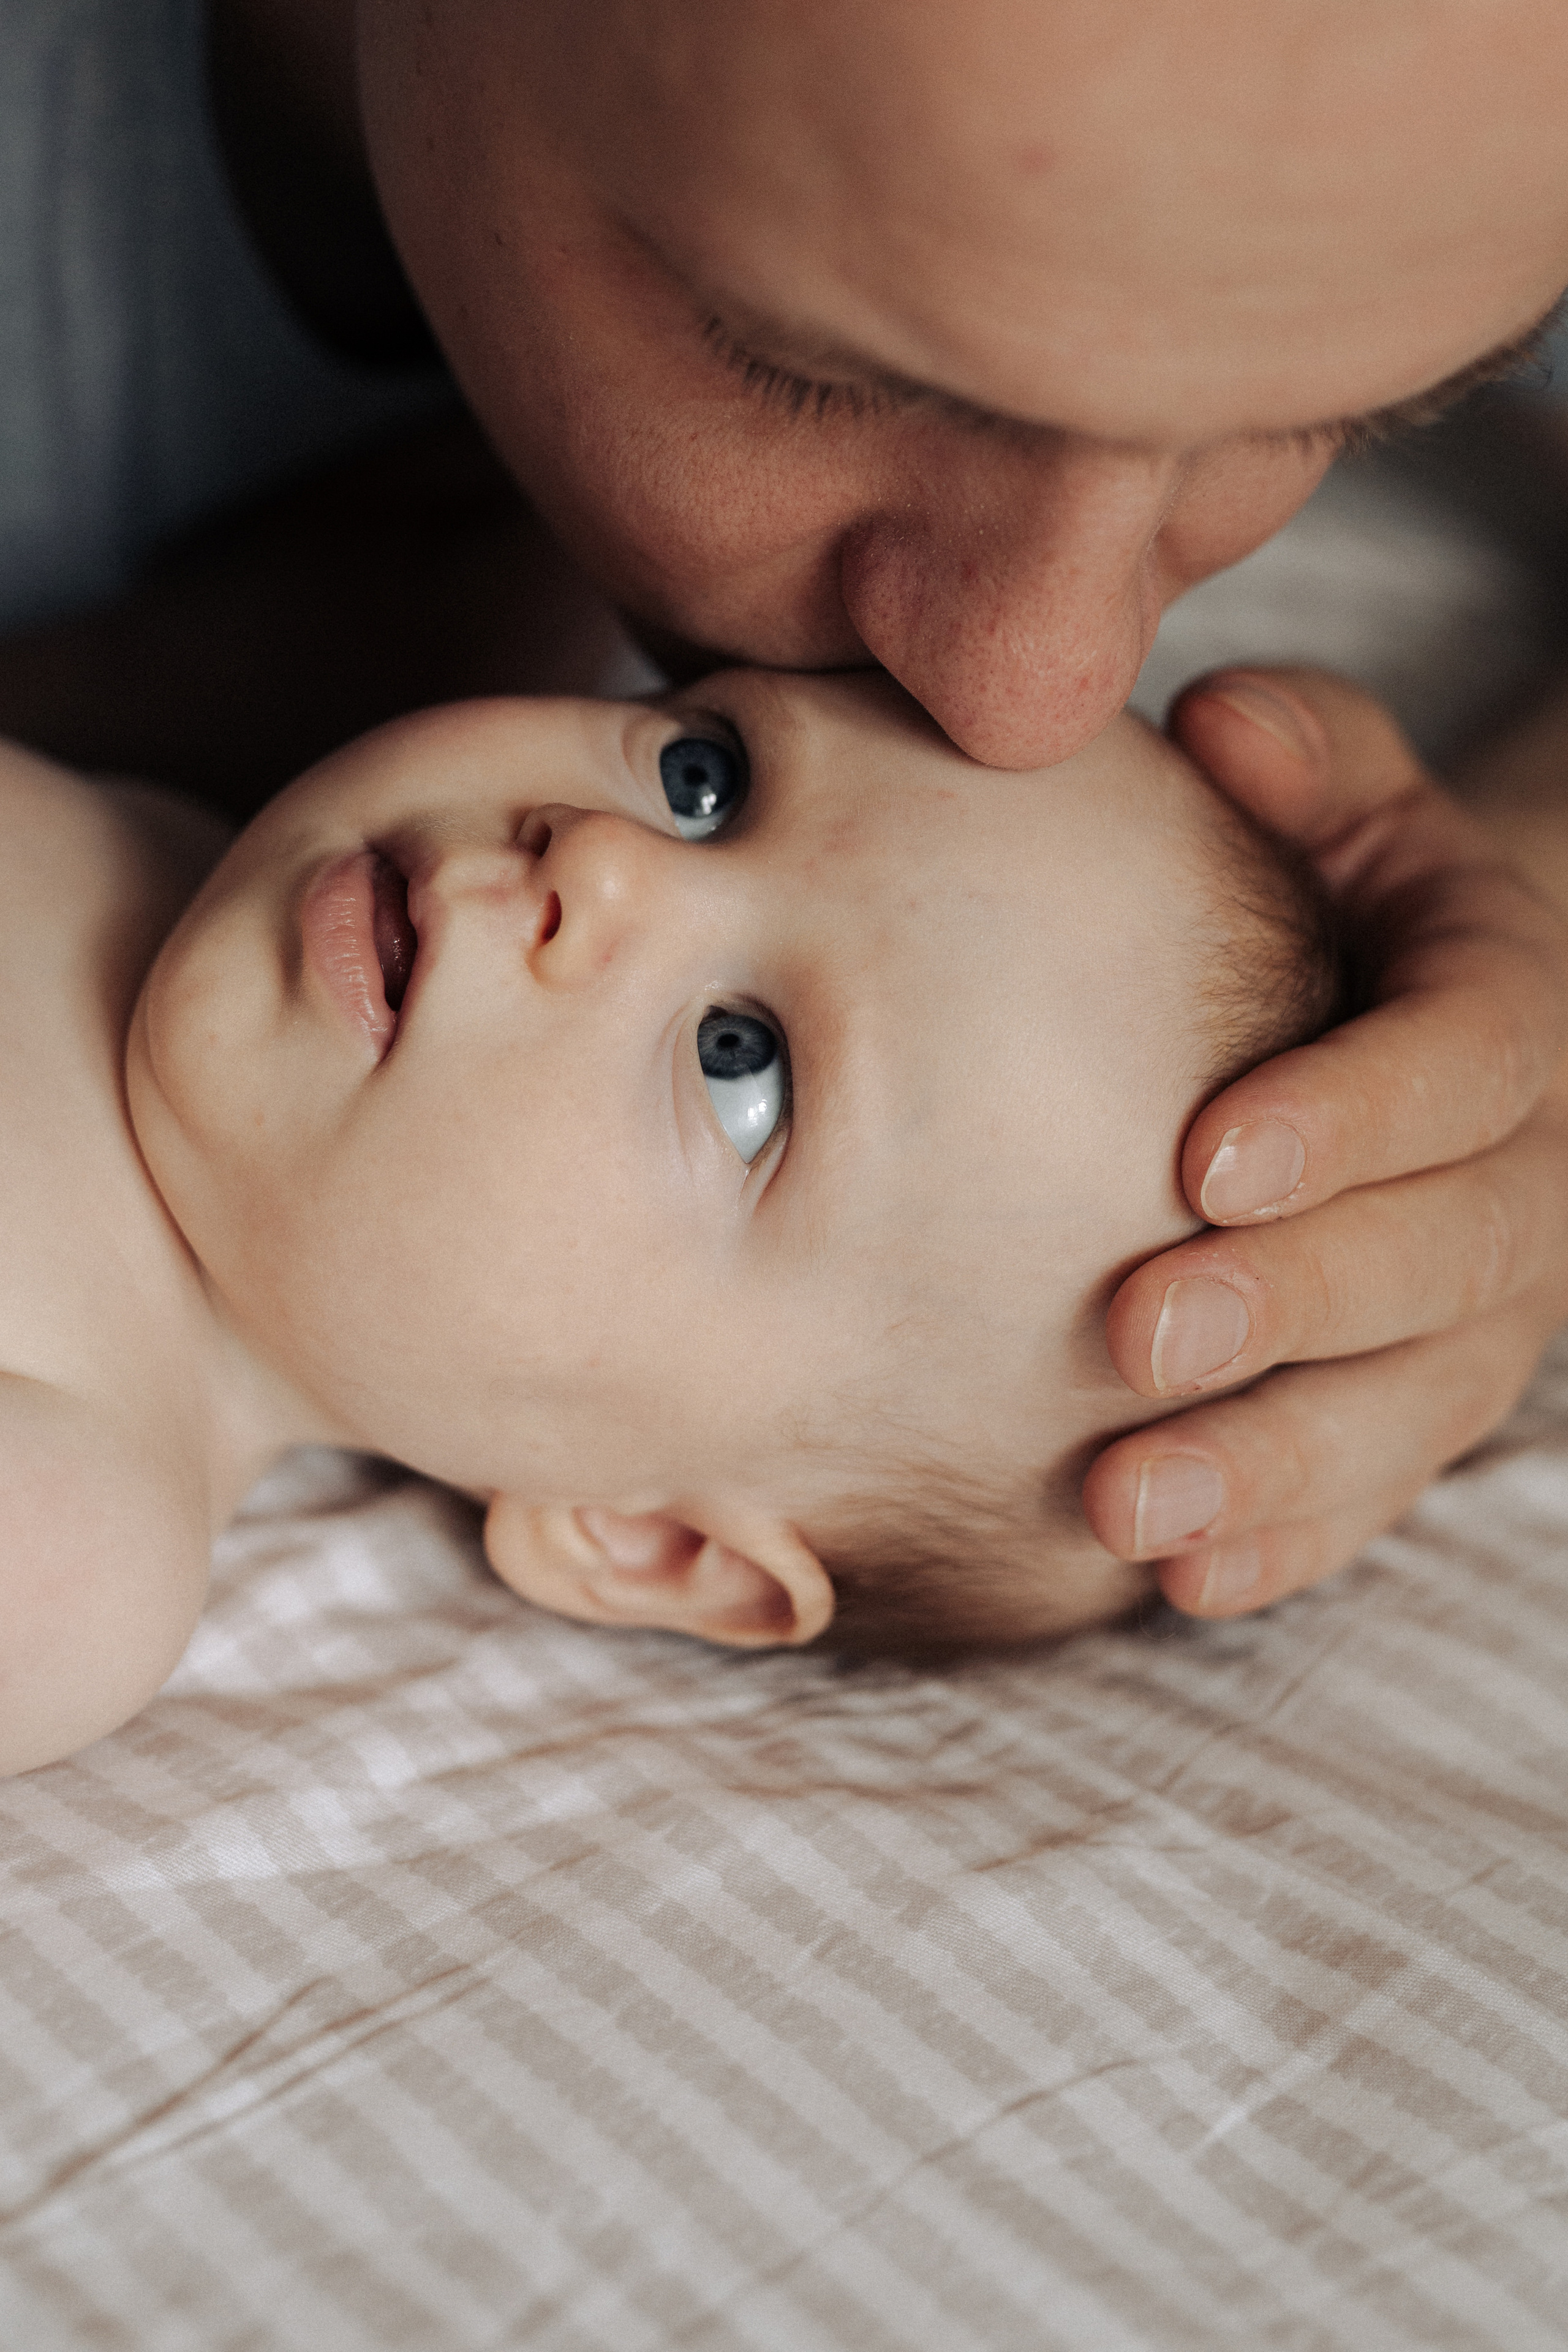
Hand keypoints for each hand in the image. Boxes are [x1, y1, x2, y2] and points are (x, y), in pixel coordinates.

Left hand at [1082, 667, 1567, 1615]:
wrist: (1438, 1042)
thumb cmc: (1358, 913)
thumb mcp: (1356, 806)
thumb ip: (1307, 760)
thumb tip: (1217, 721)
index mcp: (1505, 1022)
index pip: (1458, 1070)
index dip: (1350, 1117)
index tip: (1206, 1158)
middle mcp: (1515, 1185)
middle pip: (1433, 1260)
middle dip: (1292, 1305)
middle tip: (1138, 1335)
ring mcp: (1475, 1318)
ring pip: (1404, 1408)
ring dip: (1271, 1464)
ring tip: (1127, 1508)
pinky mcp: (1420, 1405)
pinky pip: (1372, 1493)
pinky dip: (1284, 1540)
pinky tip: (1180, 1580)